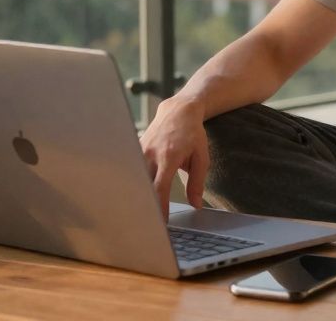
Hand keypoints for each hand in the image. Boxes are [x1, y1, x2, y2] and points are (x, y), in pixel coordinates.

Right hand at [139, 96, 208, 216]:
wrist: (178, 111)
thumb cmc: (192, 135)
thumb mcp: (201, 157)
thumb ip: (197, 182)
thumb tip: (196, 205)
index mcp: (169, 157)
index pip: (160, 187)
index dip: (159, 207)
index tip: (160, 222)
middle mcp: (151, 154)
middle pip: (144, 185)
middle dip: (145, 205)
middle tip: (148, 224)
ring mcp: (140, 150)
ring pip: (136, 178)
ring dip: (138, 194)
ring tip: (140, 213)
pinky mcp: (135, 148)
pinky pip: (133, 169)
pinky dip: (135, 182)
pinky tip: (135, 195)